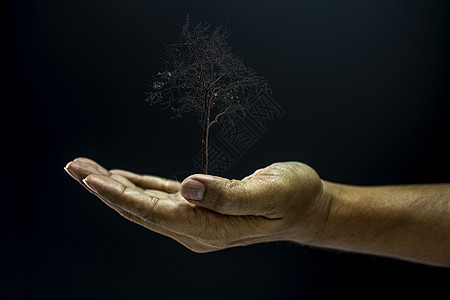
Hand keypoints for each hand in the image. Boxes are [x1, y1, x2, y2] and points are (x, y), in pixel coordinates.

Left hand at [64, 158, 328, 251]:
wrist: (306, 209)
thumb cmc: (293, 197)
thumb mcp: (268, 192)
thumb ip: (228, 195)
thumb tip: (188, 186)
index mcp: (209, 228)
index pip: (154, 212)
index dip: (120, 196)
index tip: (90, 178)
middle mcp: (195, 229)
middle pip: (140, 209)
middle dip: (105, 188)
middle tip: (74, 167)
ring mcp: (196, 220)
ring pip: (146, 203)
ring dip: (116, 186)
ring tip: (86, 169)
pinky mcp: (199, 208)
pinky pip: (161, 197)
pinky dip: (138, 187)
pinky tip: (121, 178)